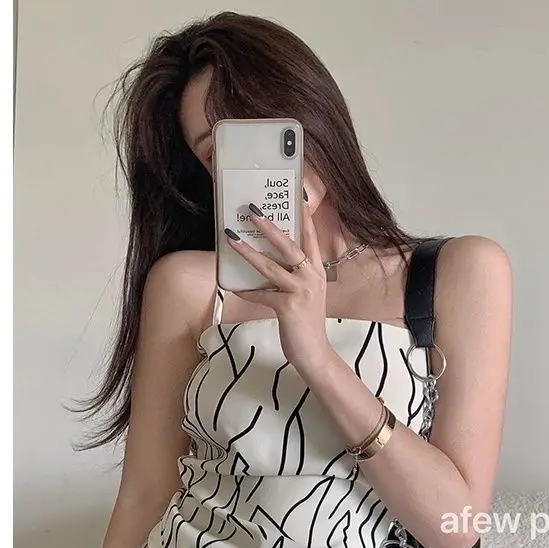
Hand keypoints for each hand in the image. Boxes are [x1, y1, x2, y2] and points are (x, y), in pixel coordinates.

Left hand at [226, 192, 332, 370]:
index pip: (310, 237)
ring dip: (248, 251)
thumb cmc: (305, 321)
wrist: (314, 352)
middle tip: (252, 209)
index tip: (297, 195)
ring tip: (231, 237)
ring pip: (271, 266)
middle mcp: (312, 277)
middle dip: (269, 226)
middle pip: (290, 245)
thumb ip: (292, 276)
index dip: (303, 215)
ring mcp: (302, 292)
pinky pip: (261, 294)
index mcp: (316, 271)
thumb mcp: (305, 293)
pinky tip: (233, 287)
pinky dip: (246, 291)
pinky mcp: (288, 307)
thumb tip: (266, 259)